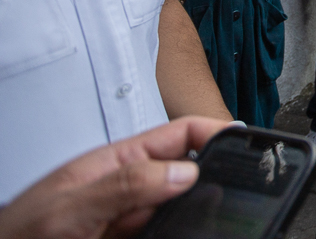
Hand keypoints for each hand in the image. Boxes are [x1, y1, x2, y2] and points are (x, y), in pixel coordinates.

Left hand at [0, 117, 228, 238]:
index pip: (180, 134)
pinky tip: (194, 233)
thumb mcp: (69, 207)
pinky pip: (170, 232)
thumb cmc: (18, 235)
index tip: (247, 144)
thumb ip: (124, 185)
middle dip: (216, 180)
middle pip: (190, 174)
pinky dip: (184, 232)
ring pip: (184, 210)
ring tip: (219, 222)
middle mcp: (130, 189)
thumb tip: (184, 171)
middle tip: (242, 193)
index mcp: (117, 161)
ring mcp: (132, 219)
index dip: (216, 132)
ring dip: (201, 213)